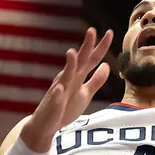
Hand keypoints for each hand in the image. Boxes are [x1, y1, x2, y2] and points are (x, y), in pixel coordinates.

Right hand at [20, 27, 113, 152]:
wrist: (46, 124)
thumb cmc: (65, 107)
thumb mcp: (85, 93)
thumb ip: (96, 80)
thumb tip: (107, 65)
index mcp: (78, 76)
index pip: (91, 59)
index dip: (100, 47)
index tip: (109, 32)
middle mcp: (68, 79)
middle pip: (79, 61)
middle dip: (85, 47)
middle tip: (92, 30)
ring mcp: (59, 90)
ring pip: (65, 76)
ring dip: (69, 65)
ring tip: (72, 53)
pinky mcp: (53, 104)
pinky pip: (54, 98)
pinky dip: (57, 93)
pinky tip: (59, 88)